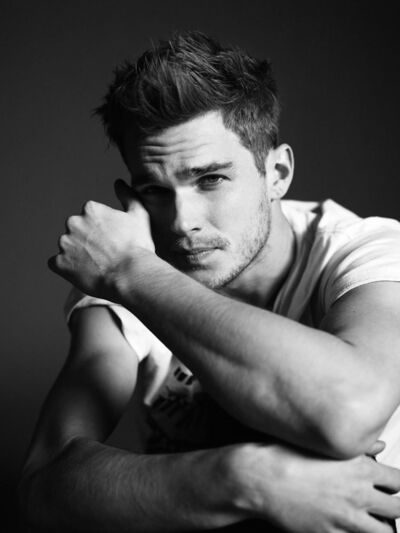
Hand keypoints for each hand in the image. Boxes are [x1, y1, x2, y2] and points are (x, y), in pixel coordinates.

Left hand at [48, 180, 154, 298]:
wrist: (130, 275)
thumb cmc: (138, 246)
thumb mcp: (139, 215)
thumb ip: (127, 195)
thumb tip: (119, 182)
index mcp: (90, 209)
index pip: (90, 218)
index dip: (102, 232)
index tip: (112, 242)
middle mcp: (73, 222)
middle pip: (76, 231)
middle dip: (86, 241)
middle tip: (105, 255)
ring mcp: (64, 243)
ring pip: (67, 248)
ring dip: (77, 255)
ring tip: (97, 266)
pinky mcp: (59, 263)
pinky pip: (58, 265)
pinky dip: (68, 269)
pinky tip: (85, 273)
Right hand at [233, 441, 399, 532]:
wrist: (260, 478)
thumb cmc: (285, 457)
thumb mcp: (323, 445)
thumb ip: (357, 447)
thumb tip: (378, 445)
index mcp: (359, 468)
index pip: (398, 481)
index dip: (398, 485)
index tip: (392, 486)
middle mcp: (357, 494)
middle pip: (397, 509)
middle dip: (395, 508)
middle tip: (387, 507)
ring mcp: (345, 518)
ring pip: (382, 532)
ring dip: (381, 527)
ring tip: (372, 523)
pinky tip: (347, 528)